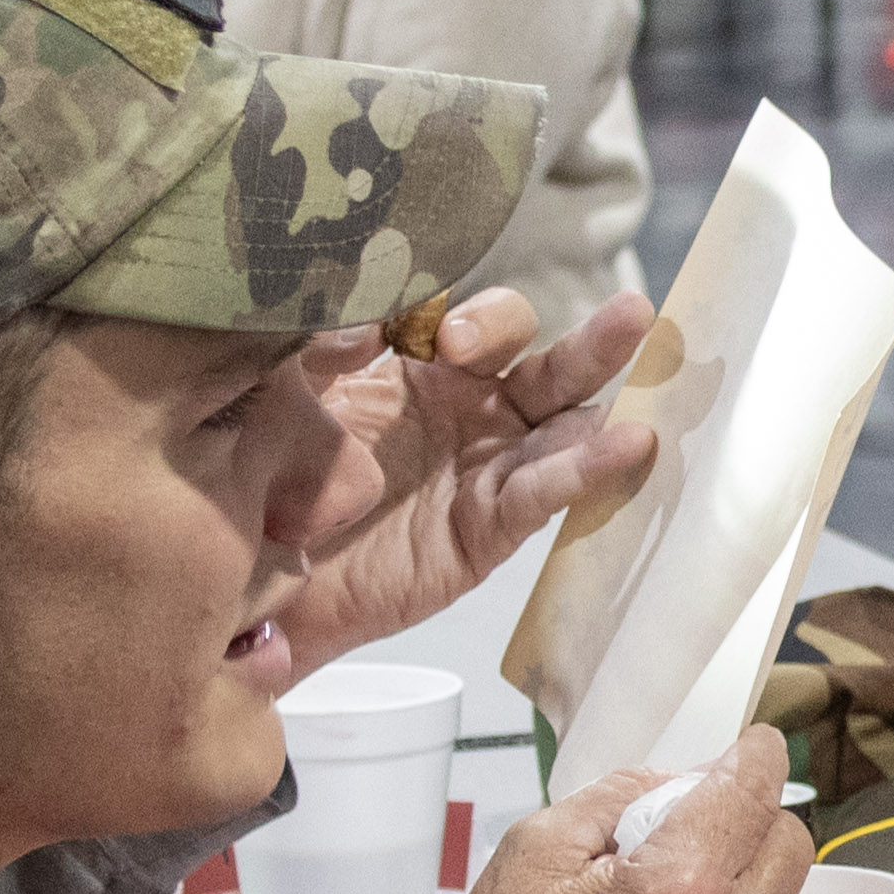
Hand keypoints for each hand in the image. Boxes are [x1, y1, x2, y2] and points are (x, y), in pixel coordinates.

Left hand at [278, 288, 659, 669]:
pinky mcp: (490, 530)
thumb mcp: (286, 394)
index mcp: (420, 366)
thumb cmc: (263, 480)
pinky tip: (629, 445)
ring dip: (606, 396)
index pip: (476, 323)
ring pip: (562, 423)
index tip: (450, 339)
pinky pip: (542, 494)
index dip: (480, 321)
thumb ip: (325, 346)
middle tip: (631, 311)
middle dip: (589, 338)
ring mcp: (486, 468)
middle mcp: (467, 410)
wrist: (245, 582)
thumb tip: (370, 315)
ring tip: (648, 370)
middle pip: (544, 362)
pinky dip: (586, 471)